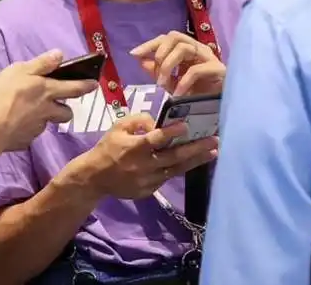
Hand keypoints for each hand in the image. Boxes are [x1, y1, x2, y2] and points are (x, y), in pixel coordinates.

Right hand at [0, 50, 97, 151]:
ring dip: (45, 119)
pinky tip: (15, 125)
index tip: (95, 85)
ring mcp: (38, 128)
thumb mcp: (21, 70)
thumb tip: (60, 54)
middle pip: (66, 113)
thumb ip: (41, 64)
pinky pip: (30, 134)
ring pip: (48, 124)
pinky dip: (25, 130)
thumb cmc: (6, 94)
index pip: (74, 88)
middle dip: (66, 110)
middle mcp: (48, 111)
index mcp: (48, 91)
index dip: (86, 86)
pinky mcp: (26, 141)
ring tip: (31, 114)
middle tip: (59, 106)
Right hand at [75, 113, 217, 199]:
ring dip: (196, 161)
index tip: (187, 126)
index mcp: (134, 148)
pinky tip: (193, 161)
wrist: (95, 178)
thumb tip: (159, 124)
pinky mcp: (149, 190)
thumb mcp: (118, 127)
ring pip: (176, 170)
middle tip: (214, 140)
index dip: (171, 133)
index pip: (155, 139)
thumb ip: (139, 120)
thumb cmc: (108, 148)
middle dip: (195, 148)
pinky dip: (181, 169)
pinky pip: (167, 178)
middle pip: (173, 157)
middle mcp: (143, 165)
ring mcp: (147, 180)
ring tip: (213, 152)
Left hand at [130, 31, 224, 95]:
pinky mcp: (218, 70)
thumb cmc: (198, 94)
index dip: (149, 44)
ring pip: (184, 48)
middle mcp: (198, 49)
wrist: (220, 109)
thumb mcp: (171, 83)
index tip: (133, 54)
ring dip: (168, 65)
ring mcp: (209, 57)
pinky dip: (183, 82)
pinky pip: (196, 70)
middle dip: (160, 52)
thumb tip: (140, 59)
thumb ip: (157, 71)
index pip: (167, 37)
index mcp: (187, 49)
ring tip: (162, 84)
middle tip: (155, 74)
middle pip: (175, 36)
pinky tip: (177, 94)